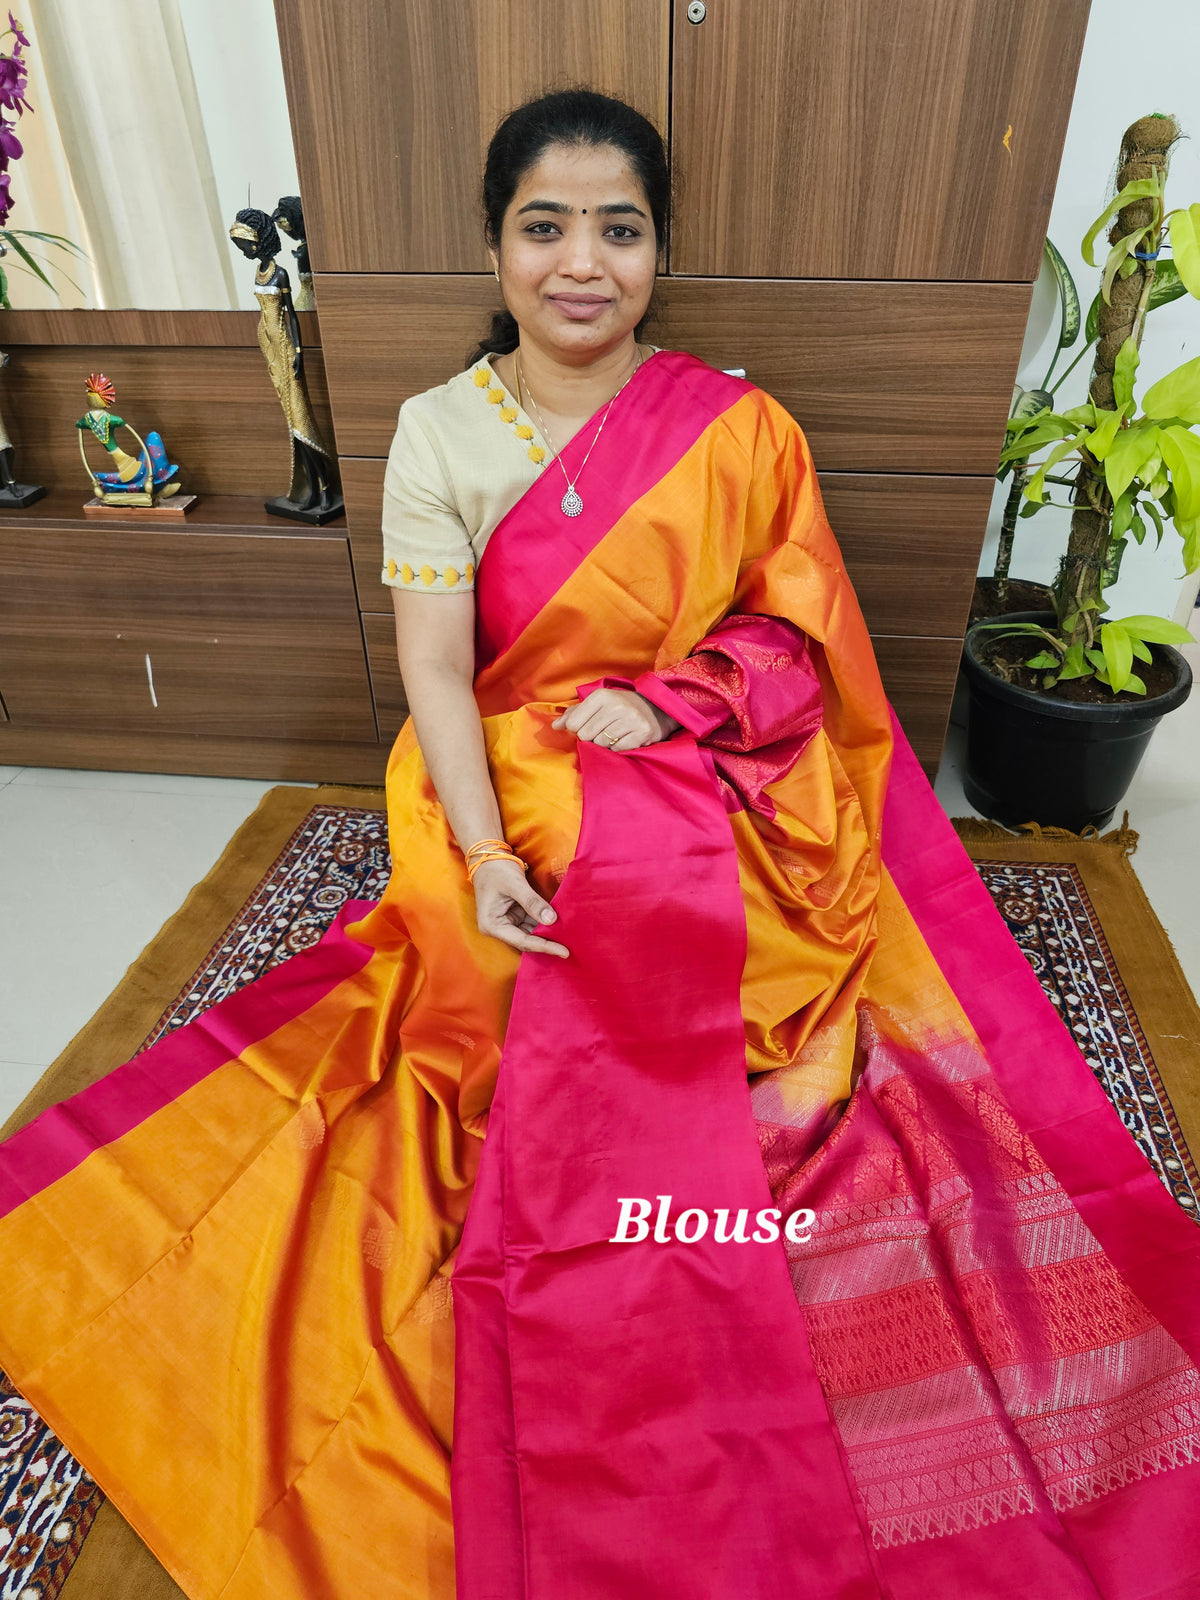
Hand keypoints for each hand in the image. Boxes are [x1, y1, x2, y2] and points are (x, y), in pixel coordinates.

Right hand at [472, 857, 568, 958]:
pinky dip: (544, 923)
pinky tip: (559, 926)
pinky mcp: (515, 916)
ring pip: (530, 934)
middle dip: (546, 943)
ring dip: (547, 934)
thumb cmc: (496, 870)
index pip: (522, 941)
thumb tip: (551, 920)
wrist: (488, 857)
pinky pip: (532, 923)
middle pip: (526, 941)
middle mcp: (498, 928)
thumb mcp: (516, 884)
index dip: (544, 946)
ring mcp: (507, 922)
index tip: (563, 951)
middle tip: (569, 948)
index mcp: (492, 925)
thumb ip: (532, 902)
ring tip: (568, 937)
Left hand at [552, 688, 678, 751]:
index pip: (573, 723)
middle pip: (586, 735)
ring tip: (614, 735)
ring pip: (601, 744)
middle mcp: (616, 706)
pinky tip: (624, 739)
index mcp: (602, 696)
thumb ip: (574, 713)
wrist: (657, 709)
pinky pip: (618, 750)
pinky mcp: (642, 734)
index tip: (587, 726)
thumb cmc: (621, 706)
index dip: (577, 729)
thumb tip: (555, 727)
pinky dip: (618, 748)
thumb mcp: (598, 703)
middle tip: (602, 731)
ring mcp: (630, 720)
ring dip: (605, 744)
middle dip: (591, 737)